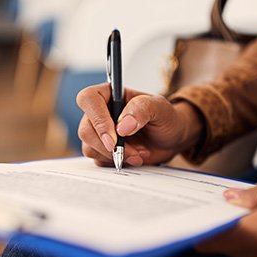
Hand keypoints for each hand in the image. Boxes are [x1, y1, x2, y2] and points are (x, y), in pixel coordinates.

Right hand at [76, 83, 202, 166]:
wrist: (171, 138)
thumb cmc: (165, 117)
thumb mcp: (160, 107)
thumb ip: (142, 109)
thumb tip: (122, 126)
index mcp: (109, 93)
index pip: (89, 99)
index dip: (98, 119)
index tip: (114, 138)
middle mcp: (100, 112)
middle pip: (85, 130)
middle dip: (108, 146)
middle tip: (132, 152)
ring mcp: (99, 132)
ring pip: (89, 147)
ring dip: (115, 156)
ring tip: (139, 152)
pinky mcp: (102, 149)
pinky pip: (98, 160)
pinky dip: (117, 162)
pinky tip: (134, 157)